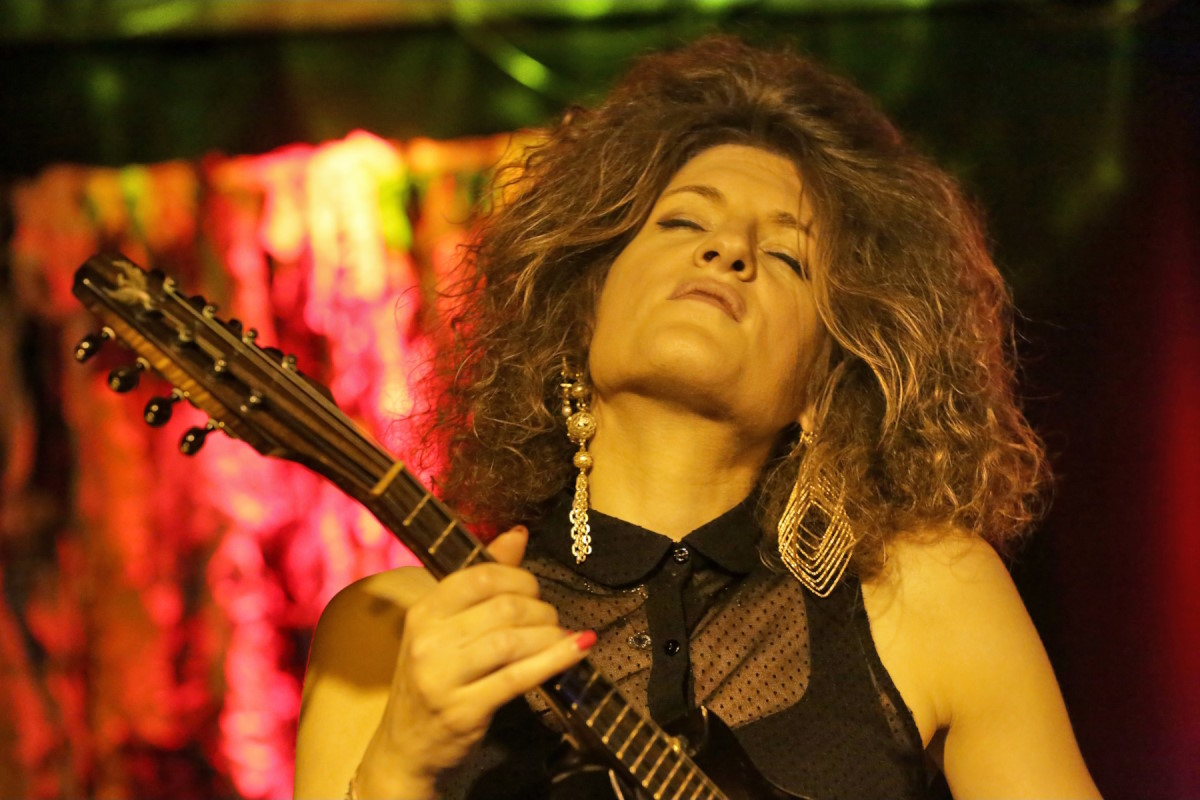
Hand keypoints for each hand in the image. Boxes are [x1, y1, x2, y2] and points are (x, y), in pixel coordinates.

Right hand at [355, 526, 593, 798]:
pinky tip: (578, 648)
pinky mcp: (464, 710)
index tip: (533, 590)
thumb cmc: (433, 679)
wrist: (406, 746)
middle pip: (502, 607)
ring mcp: (443, 677)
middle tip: (550, 619)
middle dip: (539, 608)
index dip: (518, 577)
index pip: (480, 576)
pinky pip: (519, 676)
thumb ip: (482, 580)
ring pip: (513, 640)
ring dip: (549, 635)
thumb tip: (517, 534)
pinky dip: (556, 659)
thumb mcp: (446, 628)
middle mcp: (428, 640)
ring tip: (560, 637)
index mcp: (423, 611)